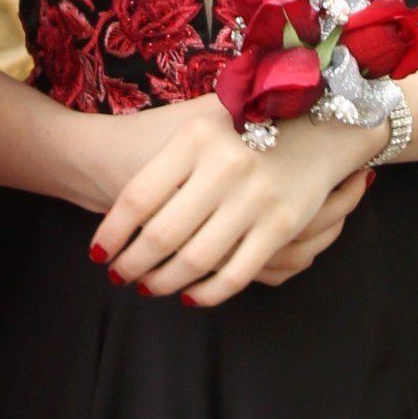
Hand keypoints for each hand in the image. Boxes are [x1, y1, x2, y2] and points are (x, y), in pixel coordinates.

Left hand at [90, 95, 374, 307]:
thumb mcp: (199, 124)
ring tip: (147, 286)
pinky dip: (207, 292)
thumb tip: (118, 212)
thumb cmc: (245, 126)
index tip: (98, 253)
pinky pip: (235, 274)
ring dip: (164, 281)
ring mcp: (255, 198)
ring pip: (194, 260)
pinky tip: (189, 295)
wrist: (320, 123)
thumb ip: (166, 159)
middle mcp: (224, 165)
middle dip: (133, 263)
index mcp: (195, 137)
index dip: (112, 232)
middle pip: (161, 234)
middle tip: (119, 275)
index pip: (138, 197)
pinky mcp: (281, 226)